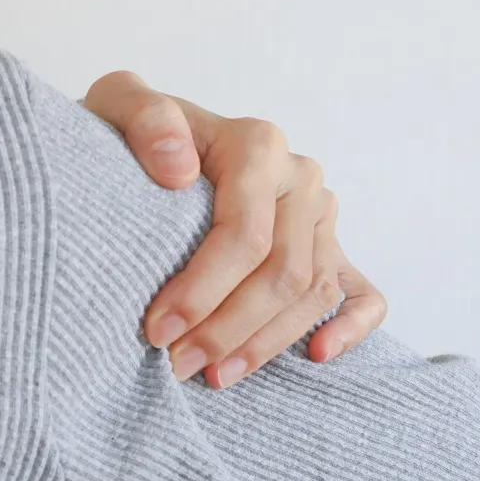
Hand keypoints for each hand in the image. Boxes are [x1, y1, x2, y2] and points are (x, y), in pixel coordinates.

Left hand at [84, 70, 386, 388]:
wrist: (148, 146)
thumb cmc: (130, 136)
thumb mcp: (118, 105)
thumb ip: (144, 119)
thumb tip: (179, 170)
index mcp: (258, 144)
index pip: (244, 234)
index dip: (202, 290)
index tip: (157, 330)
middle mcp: (299, 177)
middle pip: (282, 271)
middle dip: (228, 328)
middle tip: (177, 364)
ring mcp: (321, 214)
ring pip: (314, 291)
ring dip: (266, 342)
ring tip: (214, 375)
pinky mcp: (332, 246)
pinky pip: (361, 292)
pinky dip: (348, 328)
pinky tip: (316, 356)